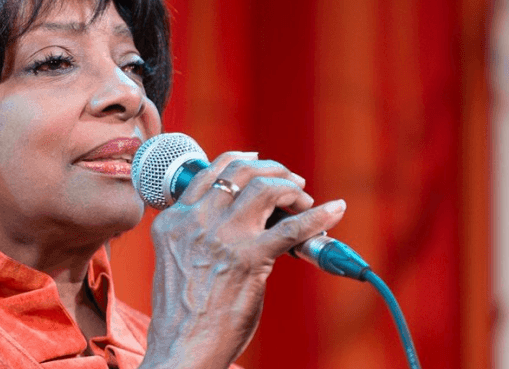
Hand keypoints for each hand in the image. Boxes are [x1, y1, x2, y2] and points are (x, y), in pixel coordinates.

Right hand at [139, 152, 345, 368]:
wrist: (181, 346)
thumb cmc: (180, 315)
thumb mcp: (175, 261)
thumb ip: (196, 236)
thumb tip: (236, 226)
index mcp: (174, 222)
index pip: (209, 173)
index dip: (239, 161)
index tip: (258, 162)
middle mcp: (195, 222)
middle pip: (240, 172)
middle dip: (272, 171)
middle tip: (291, 183)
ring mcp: (222, 237)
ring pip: (265, 188)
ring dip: (291, 189)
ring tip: (304, 200)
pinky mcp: (249, 258)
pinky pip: (292, 229)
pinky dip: (318, 217)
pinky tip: (334, 210)